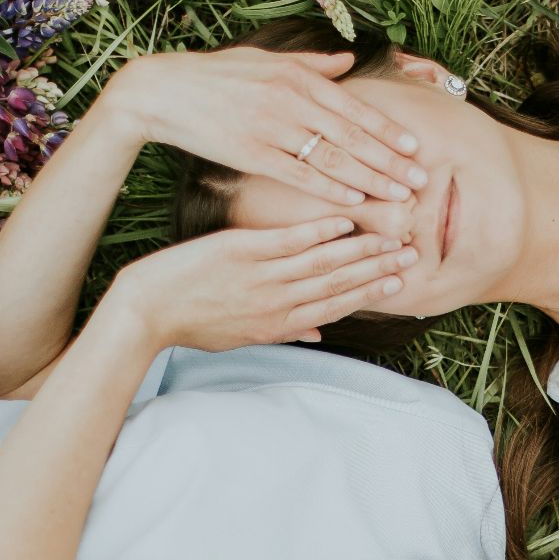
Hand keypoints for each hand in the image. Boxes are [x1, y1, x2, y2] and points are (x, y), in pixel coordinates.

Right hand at [102, 47, 425, 205]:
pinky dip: (328, 188)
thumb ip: (312, 64)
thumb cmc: (217, 76)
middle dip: (390, 160)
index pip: (354, 107)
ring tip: (398, 196)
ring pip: (331, 158)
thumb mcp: (266, 59)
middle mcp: (290, 100)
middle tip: (420, 180)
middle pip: (351, 136)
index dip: (387, 129)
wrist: (163, 91)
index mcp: (298, 76)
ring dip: (369, 179)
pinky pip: (298, 175)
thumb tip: (348, 60)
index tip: (416, 147)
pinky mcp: (251, 153)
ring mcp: (271, 127)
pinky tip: (354, 201)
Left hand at [106, 215, 412, 352]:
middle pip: (339, 285)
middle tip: (413, 254)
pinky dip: (317, 232)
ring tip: (392, 236)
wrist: (145, 313)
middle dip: (379, 269)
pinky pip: (287, 242)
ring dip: (361, 251)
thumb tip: (317, 337)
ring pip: (322, 264)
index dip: (371, 292)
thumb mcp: (239, 338)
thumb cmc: (190, 324)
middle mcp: (277, 304)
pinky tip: (344, 221)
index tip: (401, 280)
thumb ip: (283, 332)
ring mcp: (261, 278)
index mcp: (279, 325)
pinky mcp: (241, 253)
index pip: (336, 307)